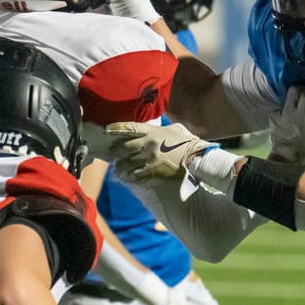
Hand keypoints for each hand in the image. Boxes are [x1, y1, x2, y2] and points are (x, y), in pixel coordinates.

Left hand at [97, 121, 213, 180]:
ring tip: (118, 170)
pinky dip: (129, 177)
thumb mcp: (177, 130)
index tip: (106, 130)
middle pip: (123, 148)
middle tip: (113, 155)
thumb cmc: (188, 143)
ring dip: (120, 167)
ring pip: (126, 164)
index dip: (116, 128)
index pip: (129, 128)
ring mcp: (149, 158)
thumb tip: (159, 126)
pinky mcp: (151, 172)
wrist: (198, 159)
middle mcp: (148, 144)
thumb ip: (164, 127)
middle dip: (116, 152)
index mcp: (153, 132)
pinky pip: (134, 175)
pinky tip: (127, 178)